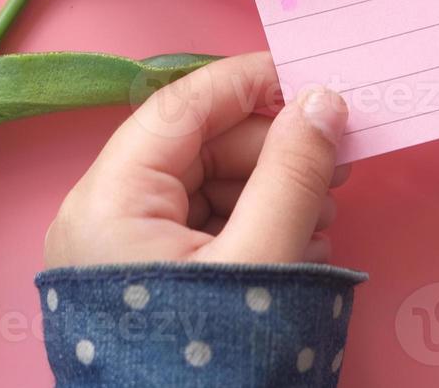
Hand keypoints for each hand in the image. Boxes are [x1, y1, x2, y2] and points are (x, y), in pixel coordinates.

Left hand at [44, 52, 350, 266]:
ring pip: (205, 189)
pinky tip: (298, 248)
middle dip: (271, 153)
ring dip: (271, 194)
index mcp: (109, 201)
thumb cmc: (209, 361)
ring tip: (323, 221)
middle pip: (198, 148)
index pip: (181, 106)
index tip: (311, 78)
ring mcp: (118, 252)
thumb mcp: (260, 262)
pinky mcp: (140, 281)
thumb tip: (323, 102)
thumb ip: (292, 176)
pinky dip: (253, 229)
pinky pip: (200, 229)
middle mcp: (101, 217)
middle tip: (337, 166)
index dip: (249, 84)